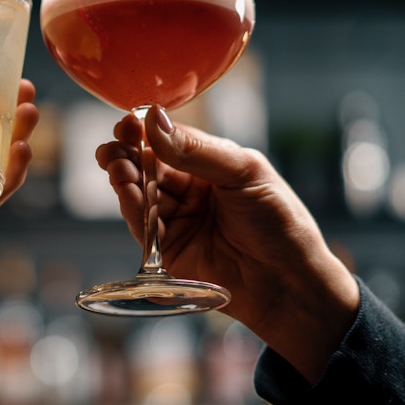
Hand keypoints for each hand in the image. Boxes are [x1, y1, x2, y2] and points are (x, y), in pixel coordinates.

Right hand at [96, 106, 356, 383]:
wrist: (291, 284)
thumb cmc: (281, 223)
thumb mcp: (243, 173)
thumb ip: (195, 150)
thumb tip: (153, 120)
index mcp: (212, 165)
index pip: (170, 141)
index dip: (146, 131)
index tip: (127, 122)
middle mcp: (191, 191)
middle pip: (148, 167)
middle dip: (127, 154)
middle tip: (114, 146)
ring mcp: (178, 221)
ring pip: (140, 195)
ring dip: (125, 179)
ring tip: (117, 165)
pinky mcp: (167, 253)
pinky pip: (143, 227)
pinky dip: (132, 209)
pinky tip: (127, 192)